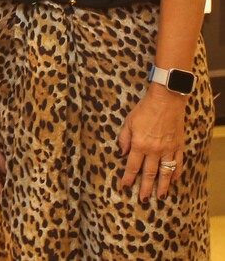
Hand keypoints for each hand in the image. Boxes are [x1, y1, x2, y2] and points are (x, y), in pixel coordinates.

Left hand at [118, 87, 186, 201]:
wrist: (166, 100)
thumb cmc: (145, 109)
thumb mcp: (129, 122)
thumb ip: (124, 139)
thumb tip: (121, 154)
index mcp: (139, 144)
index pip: (132, 166)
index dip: (128, 178)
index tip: (125, 187)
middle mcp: (154, 150)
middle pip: (149, 173)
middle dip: (145, 188)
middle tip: (142, 200)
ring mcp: (168, 149)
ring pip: (165, 173)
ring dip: (162, 186)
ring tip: (160, 197)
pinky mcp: (178, 146)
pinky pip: (178, 164)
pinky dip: (176, 173)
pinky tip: (173, 180)